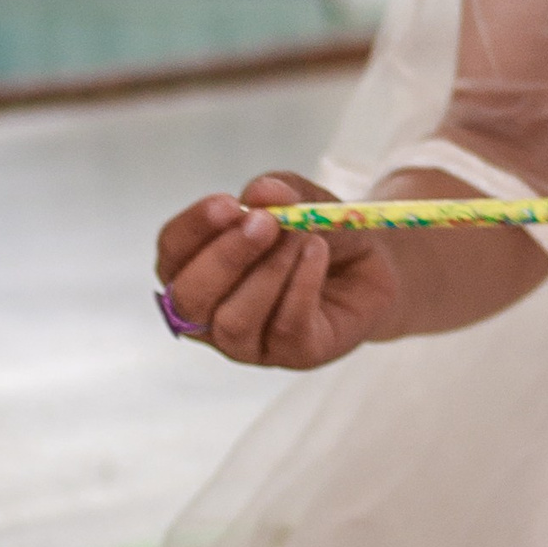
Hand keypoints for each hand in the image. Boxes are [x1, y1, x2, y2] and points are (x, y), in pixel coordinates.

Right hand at [153, 174, 399, 370]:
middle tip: (266, 222)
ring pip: (234, 321)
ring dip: (270, 271)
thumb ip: (280, 193)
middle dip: (226, 256)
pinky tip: (317, 254)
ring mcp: (250, 342)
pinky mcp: (293, 355)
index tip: (227, 203)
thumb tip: (260, 191)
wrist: (375, 264)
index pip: (172, 254)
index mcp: (196, 271)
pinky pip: (286, 328)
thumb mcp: (301, 199)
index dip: (193, 229)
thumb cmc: (319, 233)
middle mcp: (212, 314)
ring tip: (303, 237)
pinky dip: (302, 285)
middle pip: (190, 297)